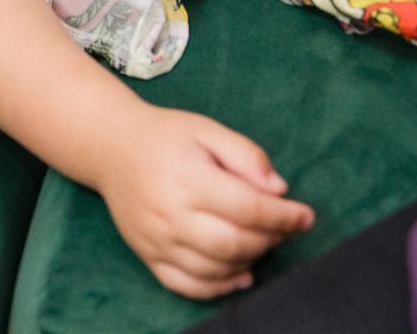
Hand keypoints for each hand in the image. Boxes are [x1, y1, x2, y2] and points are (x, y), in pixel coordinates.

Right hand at [93, 106, 314, 299]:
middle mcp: (169, 213)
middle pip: (234, 243)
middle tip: (283, 228)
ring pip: (215, 268)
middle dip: (271, 239)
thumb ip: (246, 155)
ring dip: (250, 261)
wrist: (110, 147)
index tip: (306, 216)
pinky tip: (240, 273)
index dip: (284, 216)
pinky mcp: (147, 255)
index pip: (248, 208)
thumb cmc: (165, 136)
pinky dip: (219, 287)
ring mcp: (156, 239)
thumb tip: (279, 191)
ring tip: (261, 241)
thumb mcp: (207, 130)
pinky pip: (187, 285)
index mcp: (187, 177)